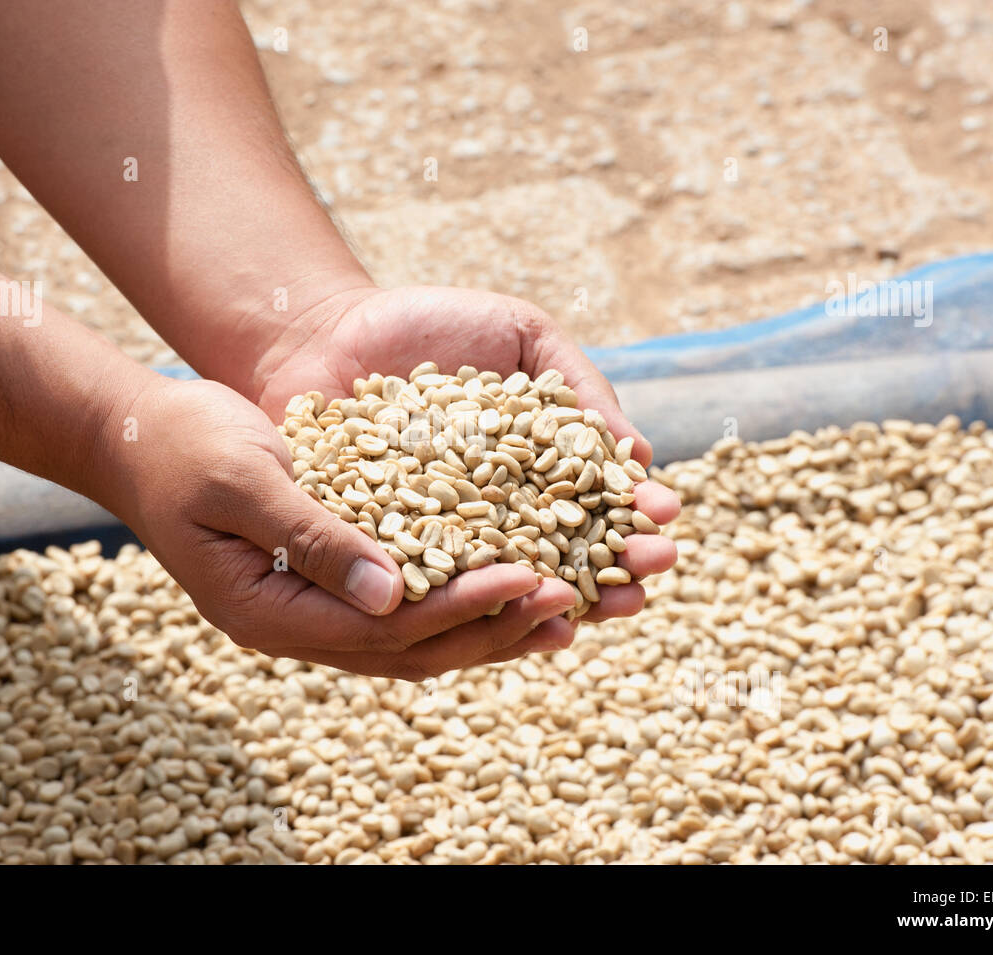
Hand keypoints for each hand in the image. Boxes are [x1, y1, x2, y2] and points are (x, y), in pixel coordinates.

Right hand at [99, 376, 579, 679]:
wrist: (142, 438)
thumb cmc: (184, 446)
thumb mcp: (244, 480)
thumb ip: (314, 535)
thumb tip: (391, 596)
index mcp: (267, 611)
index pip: (381, 630)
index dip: (460, 607)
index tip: (531, 577)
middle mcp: (292, 626)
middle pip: (408, 649)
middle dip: (491, 626)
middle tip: (571, 601)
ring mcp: (307, 612)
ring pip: (411, 639)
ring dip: (485, 626)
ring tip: (562, 610)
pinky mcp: (323, 584)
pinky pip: (401, 608)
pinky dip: (456, 599)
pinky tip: (507, 581)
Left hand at [251, 285, 681, 621]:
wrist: (326, 331)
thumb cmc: (431, 326)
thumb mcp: (521, 334)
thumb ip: (578, 385)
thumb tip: (639, 453)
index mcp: (537, 469)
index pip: (597, 502)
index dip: (633, 514)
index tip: (666, 518)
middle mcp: (499, 515)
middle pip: (567, 554)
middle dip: (615, 568)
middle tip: (650, 573)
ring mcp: (446, 542)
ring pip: (510, 584)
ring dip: (560, 598)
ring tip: (598, 606)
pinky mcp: (391, 557)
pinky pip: (435, 589)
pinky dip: (472, 606)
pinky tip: (512, 617)